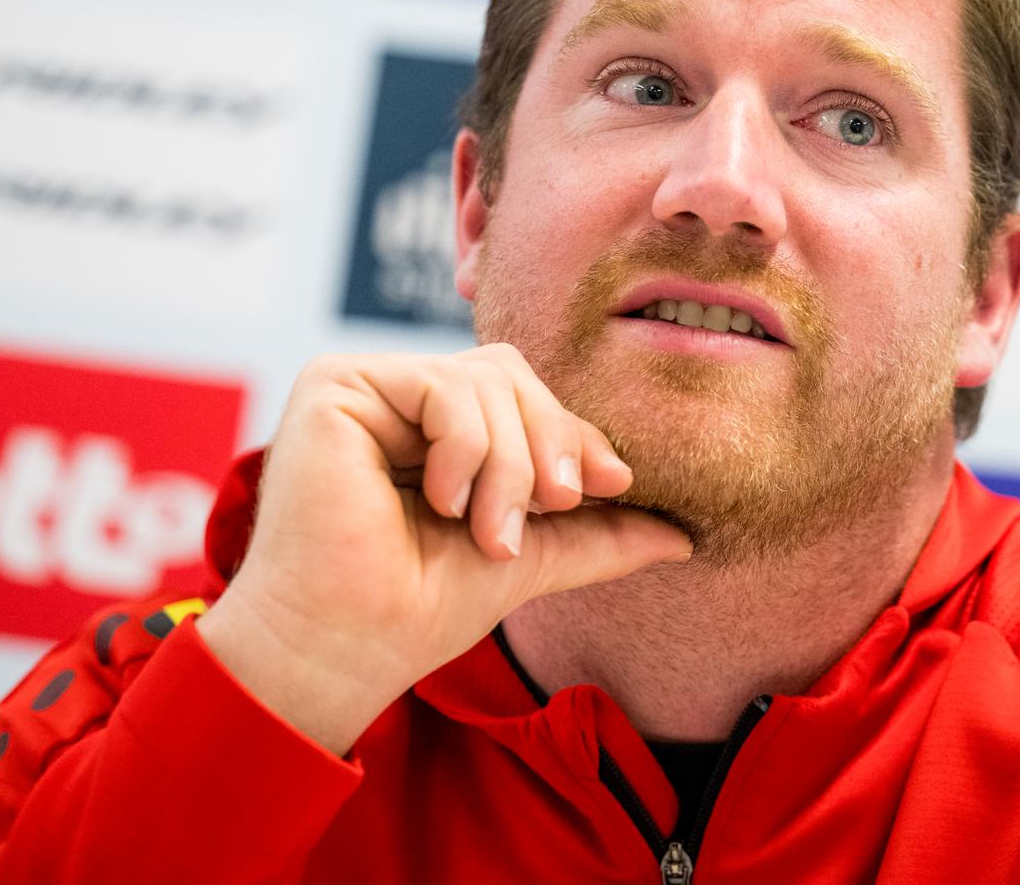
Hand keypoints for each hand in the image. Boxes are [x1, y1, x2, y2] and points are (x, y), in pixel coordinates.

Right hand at [195, 344, 690, 753]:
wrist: (349, 647)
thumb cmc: (418, 610)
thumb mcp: (531, 558)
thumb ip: (598, 535)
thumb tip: (684, 535)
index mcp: (435, 425)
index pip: (524, 393)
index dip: (573, 432)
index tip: (616, 485)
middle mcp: (396, 395)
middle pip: (509, 372)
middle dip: (550, 443)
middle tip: (553, 510)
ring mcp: (365, 386)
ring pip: (484, 380)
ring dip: (508, 465)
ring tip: (492, 534)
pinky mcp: (335, 386)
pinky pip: (441, 385)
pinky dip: (466, 451)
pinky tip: (444, 504)